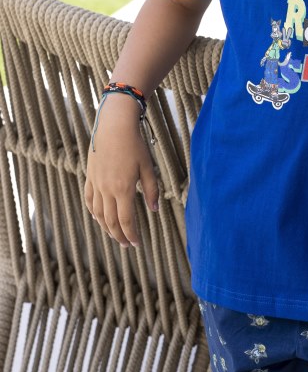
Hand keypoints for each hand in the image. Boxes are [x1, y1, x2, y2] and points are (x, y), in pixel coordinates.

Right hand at [84, 96, 158, 247]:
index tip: (137, 244)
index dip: (132, 235)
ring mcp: (96, 183)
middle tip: (128, 245)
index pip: (126, 220)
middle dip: (119, 236)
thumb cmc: (135, 144)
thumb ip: (151, 190)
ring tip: (115, 235)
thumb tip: (154, 210)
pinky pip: (89, 200)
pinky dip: (93, 212)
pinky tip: (98, 217)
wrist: (113, 125)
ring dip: (106, 227)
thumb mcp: (148, 167)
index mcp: (123, 189)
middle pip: (111, 221)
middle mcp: (107, 189)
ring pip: (98, 214)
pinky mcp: (90, 176)